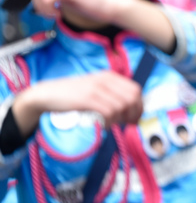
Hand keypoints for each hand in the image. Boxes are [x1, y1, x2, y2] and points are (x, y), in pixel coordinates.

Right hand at [12, 72, 143, 136]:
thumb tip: (131, 110)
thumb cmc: (73, 94)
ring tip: (112, 125)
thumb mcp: (96, 89)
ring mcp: (97, 88)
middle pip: (133, 97)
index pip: (136, 89)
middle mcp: (106, 80)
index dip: (140, 106)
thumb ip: (112, 95)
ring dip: (120, 119)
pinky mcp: (87, 99)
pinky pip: (108, 111)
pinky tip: (104, 126)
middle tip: (128, 124)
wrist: (48, 93)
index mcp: (111, 76)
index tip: (136, 118)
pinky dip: (110, 122)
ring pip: (122, 105)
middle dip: (134, 113)